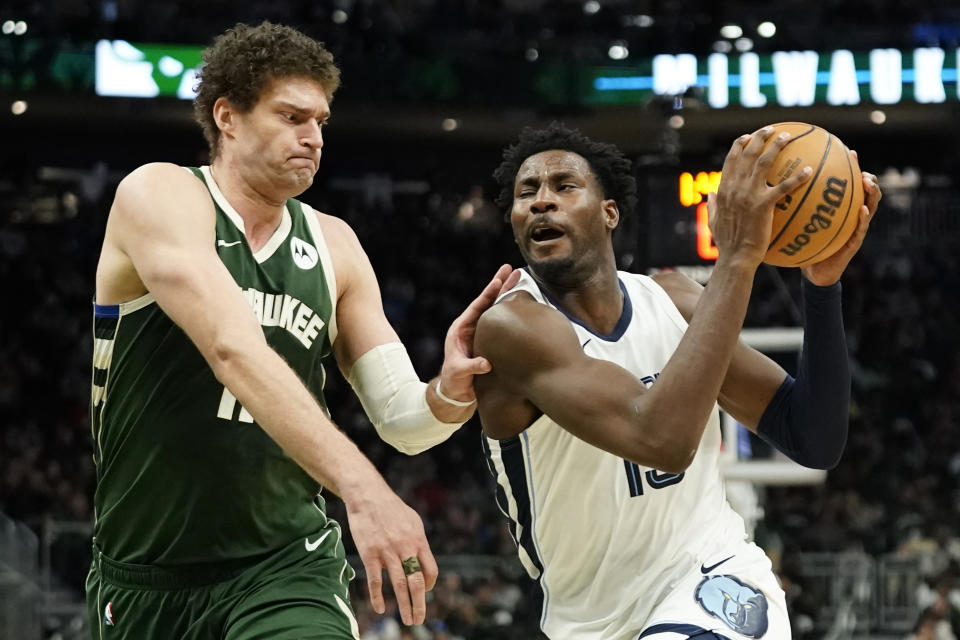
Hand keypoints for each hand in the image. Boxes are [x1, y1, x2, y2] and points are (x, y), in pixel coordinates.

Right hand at [346, 487, 438, 625]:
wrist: (368, 496)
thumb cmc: (391, 508)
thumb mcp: (413, 520)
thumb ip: (419, 541)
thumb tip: (423, 560)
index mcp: (418, 540)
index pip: (431, 570)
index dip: (430, 584)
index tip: (425, 592)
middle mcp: (405, 548)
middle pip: (416, 582)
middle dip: (420, 604)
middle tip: (419, 620)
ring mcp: (387, 552)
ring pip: (399, 585)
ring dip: (404, 605)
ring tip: (407, 620)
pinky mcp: (369, 554)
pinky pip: (375, 581)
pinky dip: (377, 597)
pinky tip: (380, 609)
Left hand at [438, 264, 519, 400]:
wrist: (457, 392)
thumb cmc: (454, 381)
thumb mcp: (459, 372)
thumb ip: (471, 367)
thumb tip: (487, 363)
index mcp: (462, 328)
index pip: (477, 306)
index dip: (489, 293)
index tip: (499, 280)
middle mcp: (473, 326)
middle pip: (489, 301)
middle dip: (501, 285)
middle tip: (513, 269)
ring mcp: (482, 332)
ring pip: (497, 309)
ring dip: (508, 294)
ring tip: (519, 278)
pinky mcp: (491, 340)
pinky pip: (503, 322)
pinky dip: (512, 311)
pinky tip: (523, 304)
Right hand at [708, 127, 813, 267]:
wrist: (736, 257)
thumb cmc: (727, 243)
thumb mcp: (714, 221)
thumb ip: (713, 205)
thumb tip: (711, 195)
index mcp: (724, 190)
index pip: (731, 161)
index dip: (739, 145)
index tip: (747, 136)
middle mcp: (736, 188)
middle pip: (747, 154)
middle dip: (759, 137)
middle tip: (770, 129)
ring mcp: (749, 195)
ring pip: (764, 163)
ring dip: (776, 146)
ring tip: (788, 137)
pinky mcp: (763, 205)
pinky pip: (784, 187)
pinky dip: (797, 178)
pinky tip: (809, 172)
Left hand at [801, 156, 880, 285]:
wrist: (814, 271)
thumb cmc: (807, 244)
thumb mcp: (800, 223)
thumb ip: (795, 206)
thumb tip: (774, 184)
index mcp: (839, 209)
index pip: (847, 185)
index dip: (850, 168)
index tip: (848, 151)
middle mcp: (849, 216)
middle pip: (863, 192)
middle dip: (866, 176)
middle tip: (859, 163)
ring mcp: (855, 228)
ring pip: (870, 206)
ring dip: (871, 193)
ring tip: (868, 181)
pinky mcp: (853, 243)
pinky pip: (860, 229)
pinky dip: (863, 218)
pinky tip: (863, 210)